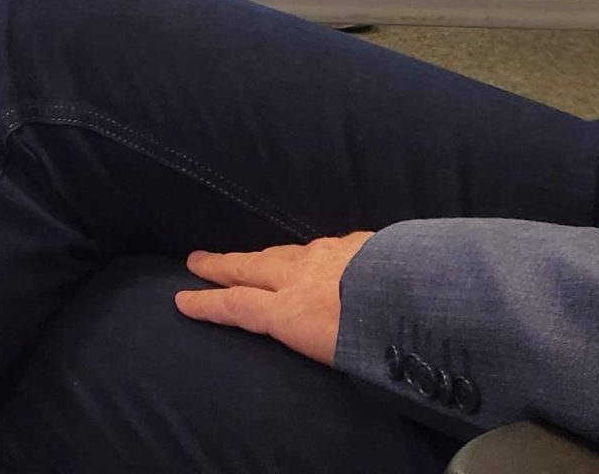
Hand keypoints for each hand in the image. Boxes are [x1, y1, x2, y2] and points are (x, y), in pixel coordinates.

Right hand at [175, 232, 374, 365]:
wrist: (417, 293)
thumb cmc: (377, 340)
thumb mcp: (337, 356)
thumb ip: (314, 337)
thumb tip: (310, 330)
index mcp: (290, 310)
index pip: (238, 306)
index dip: (208, 304)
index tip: (181, 298)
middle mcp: (300, 276)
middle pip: (250, 267)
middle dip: (220, 265)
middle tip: (195, 260)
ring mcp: (327, 254)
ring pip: (283, 253)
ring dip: (262, 257)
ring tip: (251, 259)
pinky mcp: (356, 241)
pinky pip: (322, 247)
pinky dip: (307, 253)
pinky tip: (315, 255)